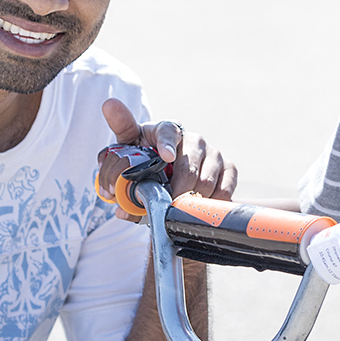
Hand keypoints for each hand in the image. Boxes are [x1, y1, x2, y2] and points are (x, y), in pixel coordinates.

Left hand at [99, 99, 235, 219]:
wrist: (169, 177)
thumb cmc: (147, 164)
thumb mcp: (127, 159)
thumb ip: (115, 165)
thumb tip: (110, 180)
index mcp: (166, 131)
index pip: (168, 132)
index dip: (167, 144)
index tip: (165, 157)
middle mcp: (193, 138)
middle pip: (189, 166)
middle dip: (176, 190)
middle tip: (166, 205)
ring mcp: (213, 152)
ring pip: (207, 181)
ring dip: (191, 200)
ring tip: (178, 209)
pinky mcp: (229, 168)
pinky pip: (225, 189)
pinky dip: (211, 203)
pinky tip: (198, 208)